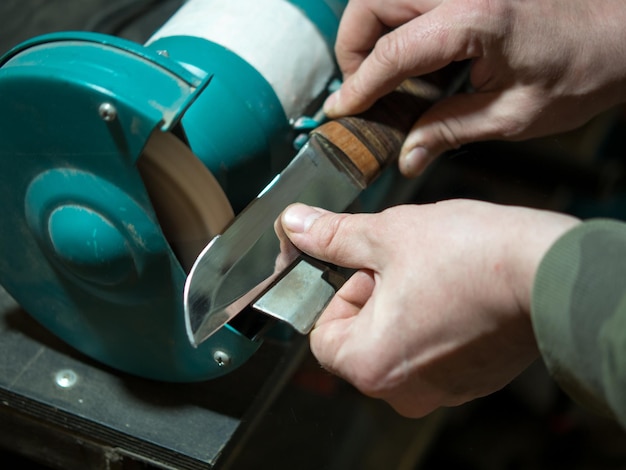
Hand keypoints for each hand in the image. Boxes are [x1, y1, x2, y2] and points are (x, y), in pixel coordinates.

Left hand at [281, 200, 578, 416]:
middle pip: (359, 339)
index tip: (362, 266)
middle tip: (399, 263)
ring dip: (402, 305)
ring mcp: (441, 389)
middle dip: (371, 296)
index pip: (322, 333)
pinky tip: (452, 289)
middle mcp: (403, 391)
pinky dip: (431, 320)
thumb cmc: (470, 256)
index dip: (337, 292)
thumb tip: (295, 225)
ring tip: (431, 272)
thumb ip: (332, 237)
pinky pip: (430, 351)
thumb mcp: (387, 235)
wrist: (548, 270)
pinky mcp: (471, 380)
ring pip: (396, 343)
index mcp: (371, 366)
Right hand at [326, 0, 625, 175]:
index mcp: (473, 19)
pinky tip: (414, 63)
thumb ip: (449, 131)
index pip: (390, 53)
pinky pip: (410, 2)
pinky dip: (397, 28)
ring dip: (372, 34)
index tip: (341, 112)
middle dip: (354, 50)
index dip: (358, 87)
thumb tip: (407, 157)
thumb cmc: (582, 69)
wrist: (622, 31)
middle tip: (363, 92)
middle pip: (370, 5)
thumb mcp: (512, 115)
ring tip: (386, 80)